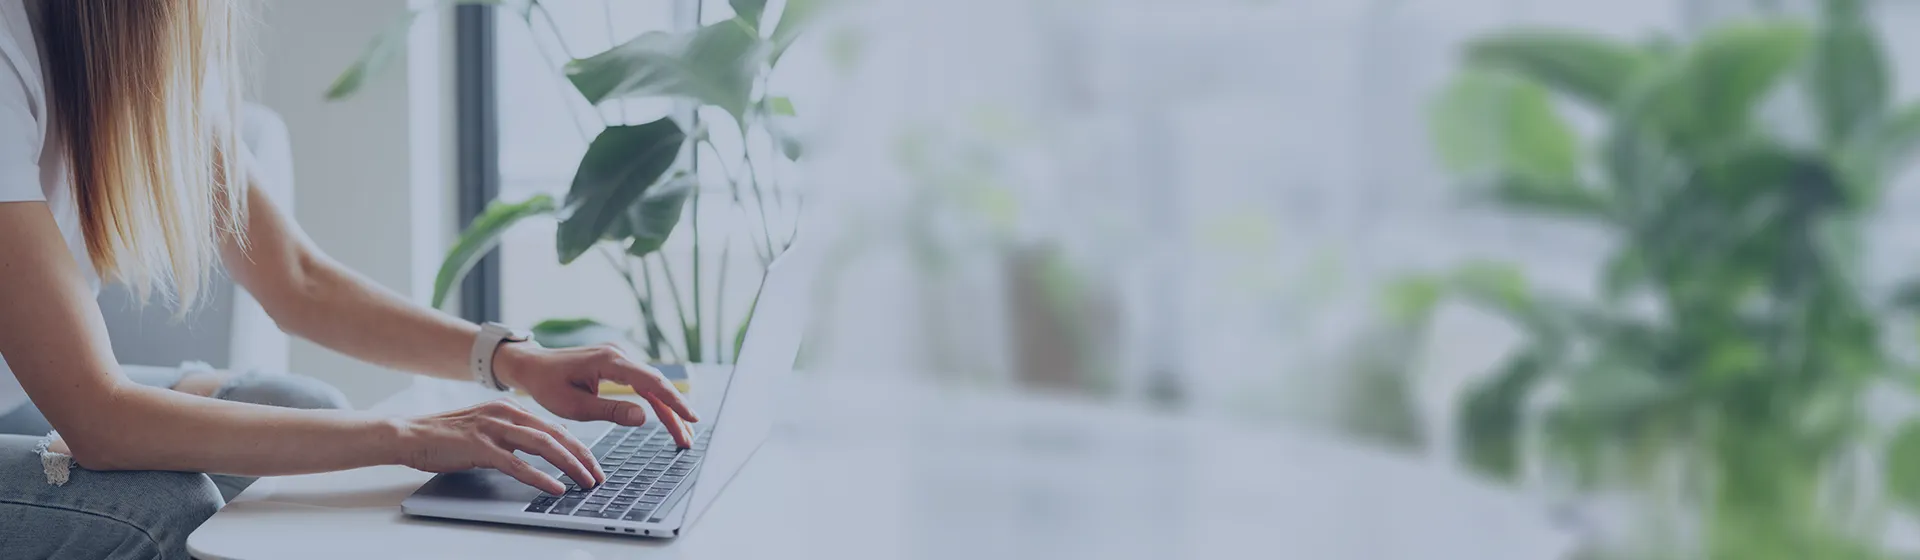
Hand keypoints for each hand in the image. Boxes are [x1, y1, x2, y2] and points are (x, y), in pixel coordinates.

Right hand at [390, 399, 604, 494]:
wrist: (409, 435)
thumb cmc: (446, 436)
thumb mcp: (488, 428)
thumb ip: (515, 434)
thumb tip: (546, 444)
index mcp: (510, 409)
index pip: (555, 427)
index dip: (578, 447)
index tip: (594, 464)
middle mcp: (506, 414)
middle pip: (556, 434)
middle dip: (583, 457)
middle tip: (598, 476)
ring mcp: (493, 429)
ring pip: (543, 446)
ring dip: (569, 465)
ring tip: (586, 482)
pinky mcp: (480, 447)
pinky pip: (517, 464)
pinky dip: (540, 477)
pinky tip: (555, 487)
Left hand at [494, 343, 700, 448]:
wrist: (532, 366)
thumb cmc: (548, 386)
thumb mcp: (575, 406)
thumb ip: (611, 411)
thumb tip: (645, 418)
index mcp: (609, 362)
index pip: (650, 382)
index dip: (673, 401)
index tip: (691, 418)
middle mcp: (618, 354)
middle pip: (657, 385)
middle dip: (675, 412)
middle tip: (689, 439)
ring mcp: (619, 357)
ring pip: (652, 385)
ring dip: (669, 410)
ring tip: (684, 435)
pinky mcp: (618, 364)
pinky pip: (643, 384)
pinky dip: (656, 402)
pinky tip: (668, 418)